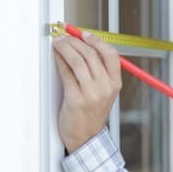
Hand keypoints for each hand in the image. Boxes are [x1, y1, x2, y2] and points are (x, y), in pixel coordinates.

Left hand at [52, 32, 121, 152]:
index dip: (97, 41)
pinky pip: (66, 73)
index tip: (85, 34)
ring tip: (59, 43)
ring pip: (78, 61)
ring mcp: (91, 94)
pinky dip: (60, 61)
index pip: (110, 55)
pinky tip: (57, 56)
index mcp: (115, 83)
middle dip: (76, 41)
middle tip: (66, 36)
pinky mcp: (75, 99)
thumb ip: (101, 71)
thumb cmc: (93, 112)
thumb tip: (86, 46)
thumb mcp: (106, 92)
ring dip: (66, 48)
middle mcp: (106, 87)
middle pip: (91, 55)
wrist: (86, 137)